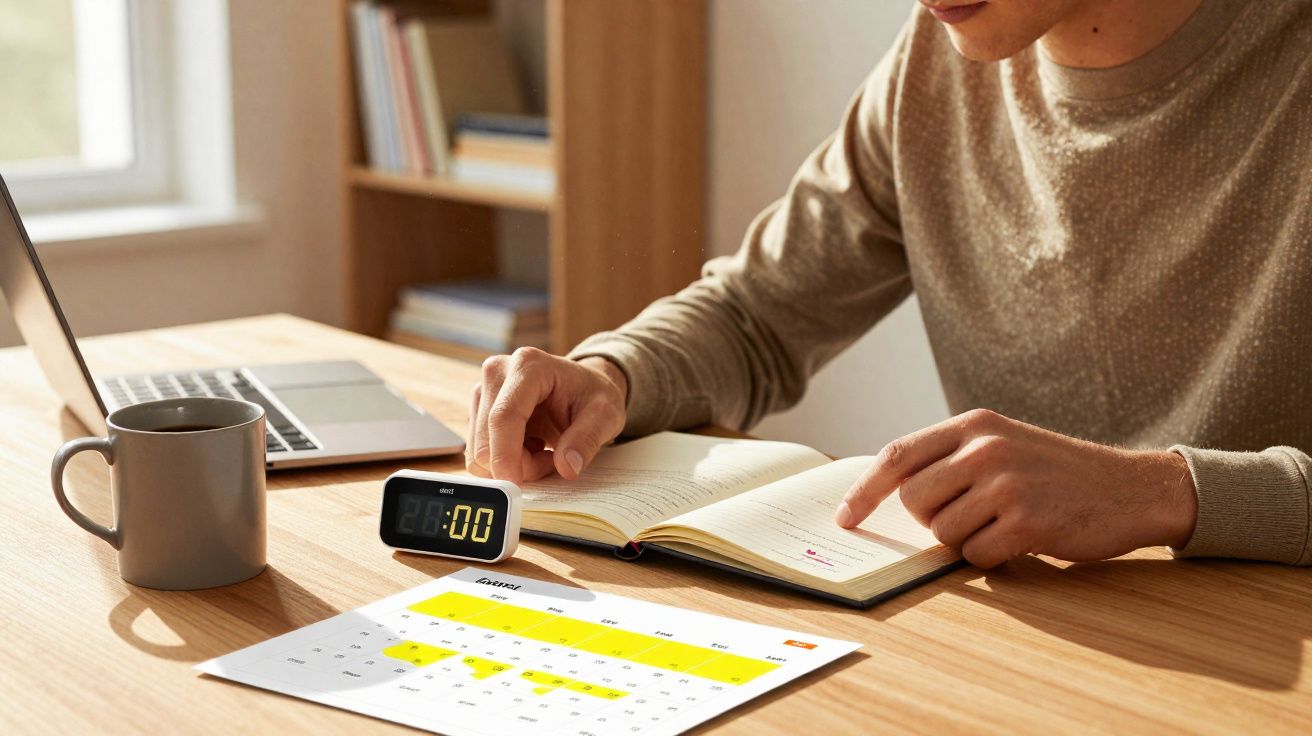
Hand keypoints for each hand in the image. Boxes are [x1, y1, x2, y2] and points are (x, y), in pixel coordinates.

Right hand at [467, 349, 627, 483]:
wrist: (582, 387)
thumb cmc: (592, 395)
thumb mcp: (606, 416)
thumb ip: (587, 440)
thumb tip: (567, 468)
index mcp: (529, 366)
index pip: (504, 416)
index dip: (505, 455)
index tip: (516, 485)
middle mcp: (498, 372)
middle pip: (486, 441)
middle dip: (518, 465)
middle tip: (552, 460)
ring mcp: (483, 391)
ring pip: (480, 452)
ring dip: (512, 465)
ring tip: (543, 451)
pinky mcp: (478, 410)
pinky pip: (481, 453)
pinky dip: (505, 461)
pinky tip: (529, 448)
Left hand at [834, 409, 1197, 567]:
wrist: (1132, 488)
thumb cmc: (1058, 472)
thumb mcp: (1004, 443)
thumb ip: (952, 459)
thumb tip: (890, 494)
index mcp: (974, 425)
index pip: (897, 455)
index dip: (864, 489)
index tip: (845, 516)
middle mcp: (985, 448)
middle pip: (914, 500)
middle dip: (931, 520)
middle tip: (970, 517)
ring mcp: (1006, 484)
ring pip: (943, 533)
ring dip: (968, 540)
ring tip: (1006, 523)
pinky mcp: (1026, 522)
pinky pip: (976, 555)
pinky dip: (993, 557)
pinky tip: (1023, 539)